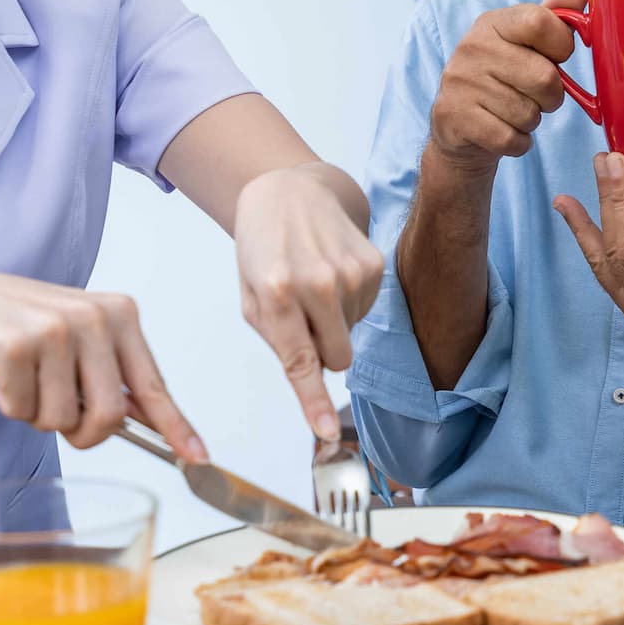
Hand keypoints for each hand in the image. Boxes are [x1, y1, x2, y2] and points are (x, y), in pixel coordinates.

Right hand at [0, 268, 204, 460]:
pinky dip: (10, 404)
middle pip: (109, 416)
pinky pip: (23, 409)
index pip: (153, 385)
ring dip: (38, 414)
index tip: (198, 458)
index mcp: (119, 315)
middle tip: (58, 411)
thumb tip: (153, 423)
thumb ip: (114, 377)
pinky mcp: (16, 345)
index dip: (176, 427)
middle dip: (82, 432)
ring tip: (26, 377)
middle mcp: (94, 317)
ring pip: (62, 420)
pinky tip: (3, 372)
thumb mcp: (80, 341)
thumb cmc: (23, 326)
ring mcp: (55, 329)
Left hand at [235, 166, 385, 441]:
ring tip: (313, 282)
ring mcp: (350, 272)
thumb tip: (316, 374)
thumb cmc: (263, 248)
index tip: (325, 434)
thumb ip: (276, 338)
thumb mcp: (249, 294)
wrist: (290, 190)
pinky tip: (332, 271)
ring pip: (352, 335)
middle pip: (337, 358)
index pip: (300, 363)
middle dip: (322, 351)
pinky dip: (349, 301)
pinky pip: (366, 310)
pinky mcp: (374, 263)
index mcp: (276, 293)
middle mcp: (317, 283)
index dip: (314, 403)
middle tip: (303, 319)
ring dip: (334, 321)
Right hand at [428, 0, 589, 175]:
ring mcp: (459, 83)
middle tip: (534, 96)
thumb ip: (555, 14)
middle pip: (545, 77)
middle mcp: (471, 47)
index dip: (560, 46)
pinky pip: (511, 139)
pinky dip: (517, 143)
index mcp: (492, 22)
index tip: (554, 58)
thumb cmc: (503, 80)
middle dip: (551, 96)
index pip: (541, 21)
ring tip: (513, 113)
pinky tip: (502, 131)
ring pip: (529, 113)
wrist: (458, 128)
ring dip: (532, 121)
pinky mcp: (454, 119)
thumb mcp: (526, 43)